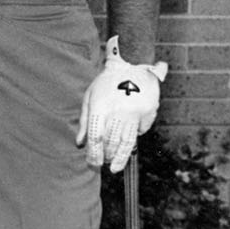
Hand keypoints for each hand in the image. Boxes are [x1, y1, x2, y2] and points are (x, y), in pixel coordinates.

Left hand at [76, 35, 166, 171]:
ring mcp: (135, 111)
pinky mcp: (149, 111)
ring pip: (128, 142)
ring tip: (115, 166)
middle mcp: (118, 110)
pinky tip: (128, 140)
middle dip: (106, 156)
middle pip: (111, 141)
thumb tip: (80, 143)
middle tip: (103, 164)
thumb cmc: (107, 82)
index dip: (94, 153)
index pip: (96, 136)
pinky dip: (134, 137)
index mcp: (101, 105)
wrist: (132, 63)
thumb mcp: (90, 96)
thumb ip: (84, 121)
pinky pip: (141, 131)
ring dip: (120, 157)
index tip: (92, 163)